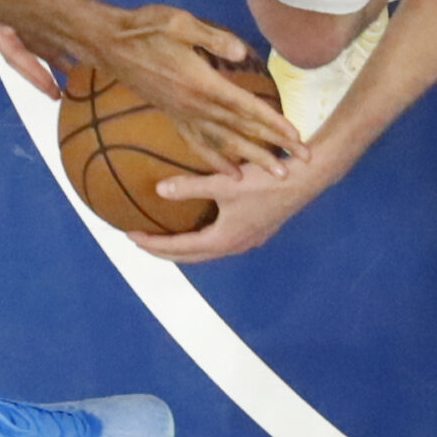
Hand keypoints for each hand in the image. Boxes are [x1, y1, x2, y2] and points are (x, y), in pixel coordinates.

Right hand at [83, 7, 306, 176]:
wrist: (109, 45)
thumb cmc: (145, 28)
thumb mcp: (179, 22)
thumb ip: (213, 38)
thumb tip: (242, 52)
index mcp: (201, 83)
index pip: (245, 106)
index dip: (273, 122)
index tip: (296, 136)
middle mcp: (194, 106)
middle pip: (241, 130)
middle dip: (274, 146)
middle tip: (302, 161)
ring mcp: (183, 114)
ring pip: (224, 144)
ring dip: (253, 159)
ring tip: (277, 174)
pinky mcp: (173, 117)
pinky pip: (198, 144)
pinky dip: (217, 161)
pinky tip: (232, 173)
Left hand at [129, 160, 321, 262]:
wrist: (305, 180)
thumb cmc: (265, 181)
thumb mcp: (224, 183)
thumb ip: (190, 187)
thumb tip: (159, 189)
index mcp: (224, 239)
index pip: (179, 248)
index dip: (153, 244)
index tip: (130, 237)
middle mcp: (234, 246)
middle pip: (191, 256)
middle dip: (163, 250)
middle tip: (139, 241)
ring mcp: (247, 240)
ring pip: (206, 251)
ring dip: (183, 247)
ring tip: (162, 237)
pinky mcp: (255, 231)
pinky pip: (219, 241)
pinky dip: (200, 238)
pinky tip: (196, 223)